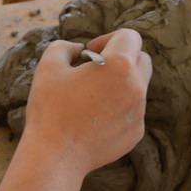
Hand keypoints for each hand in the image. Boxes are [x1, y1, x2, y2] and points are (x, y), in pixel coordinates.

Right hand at [20, 28, 151, 173]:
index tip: (90, 53)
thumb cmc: (50, 108)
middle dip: (120, 59)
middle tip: (94, 71)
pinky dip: (117, 109)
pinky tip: (92, 119)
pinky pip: (132, 111)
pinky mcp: (136, 132)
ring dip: (118, 84)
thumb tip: (79, 50)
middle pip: (141, 59)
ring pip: (137, 87)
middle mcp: (136, 87)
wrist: (56, 154)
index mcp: (119, 65)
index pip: (130, 36)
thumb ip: (65, 47)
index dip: (108, 39)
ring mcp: (139, 112)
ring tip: (89, 98)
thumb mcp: (48, 66)